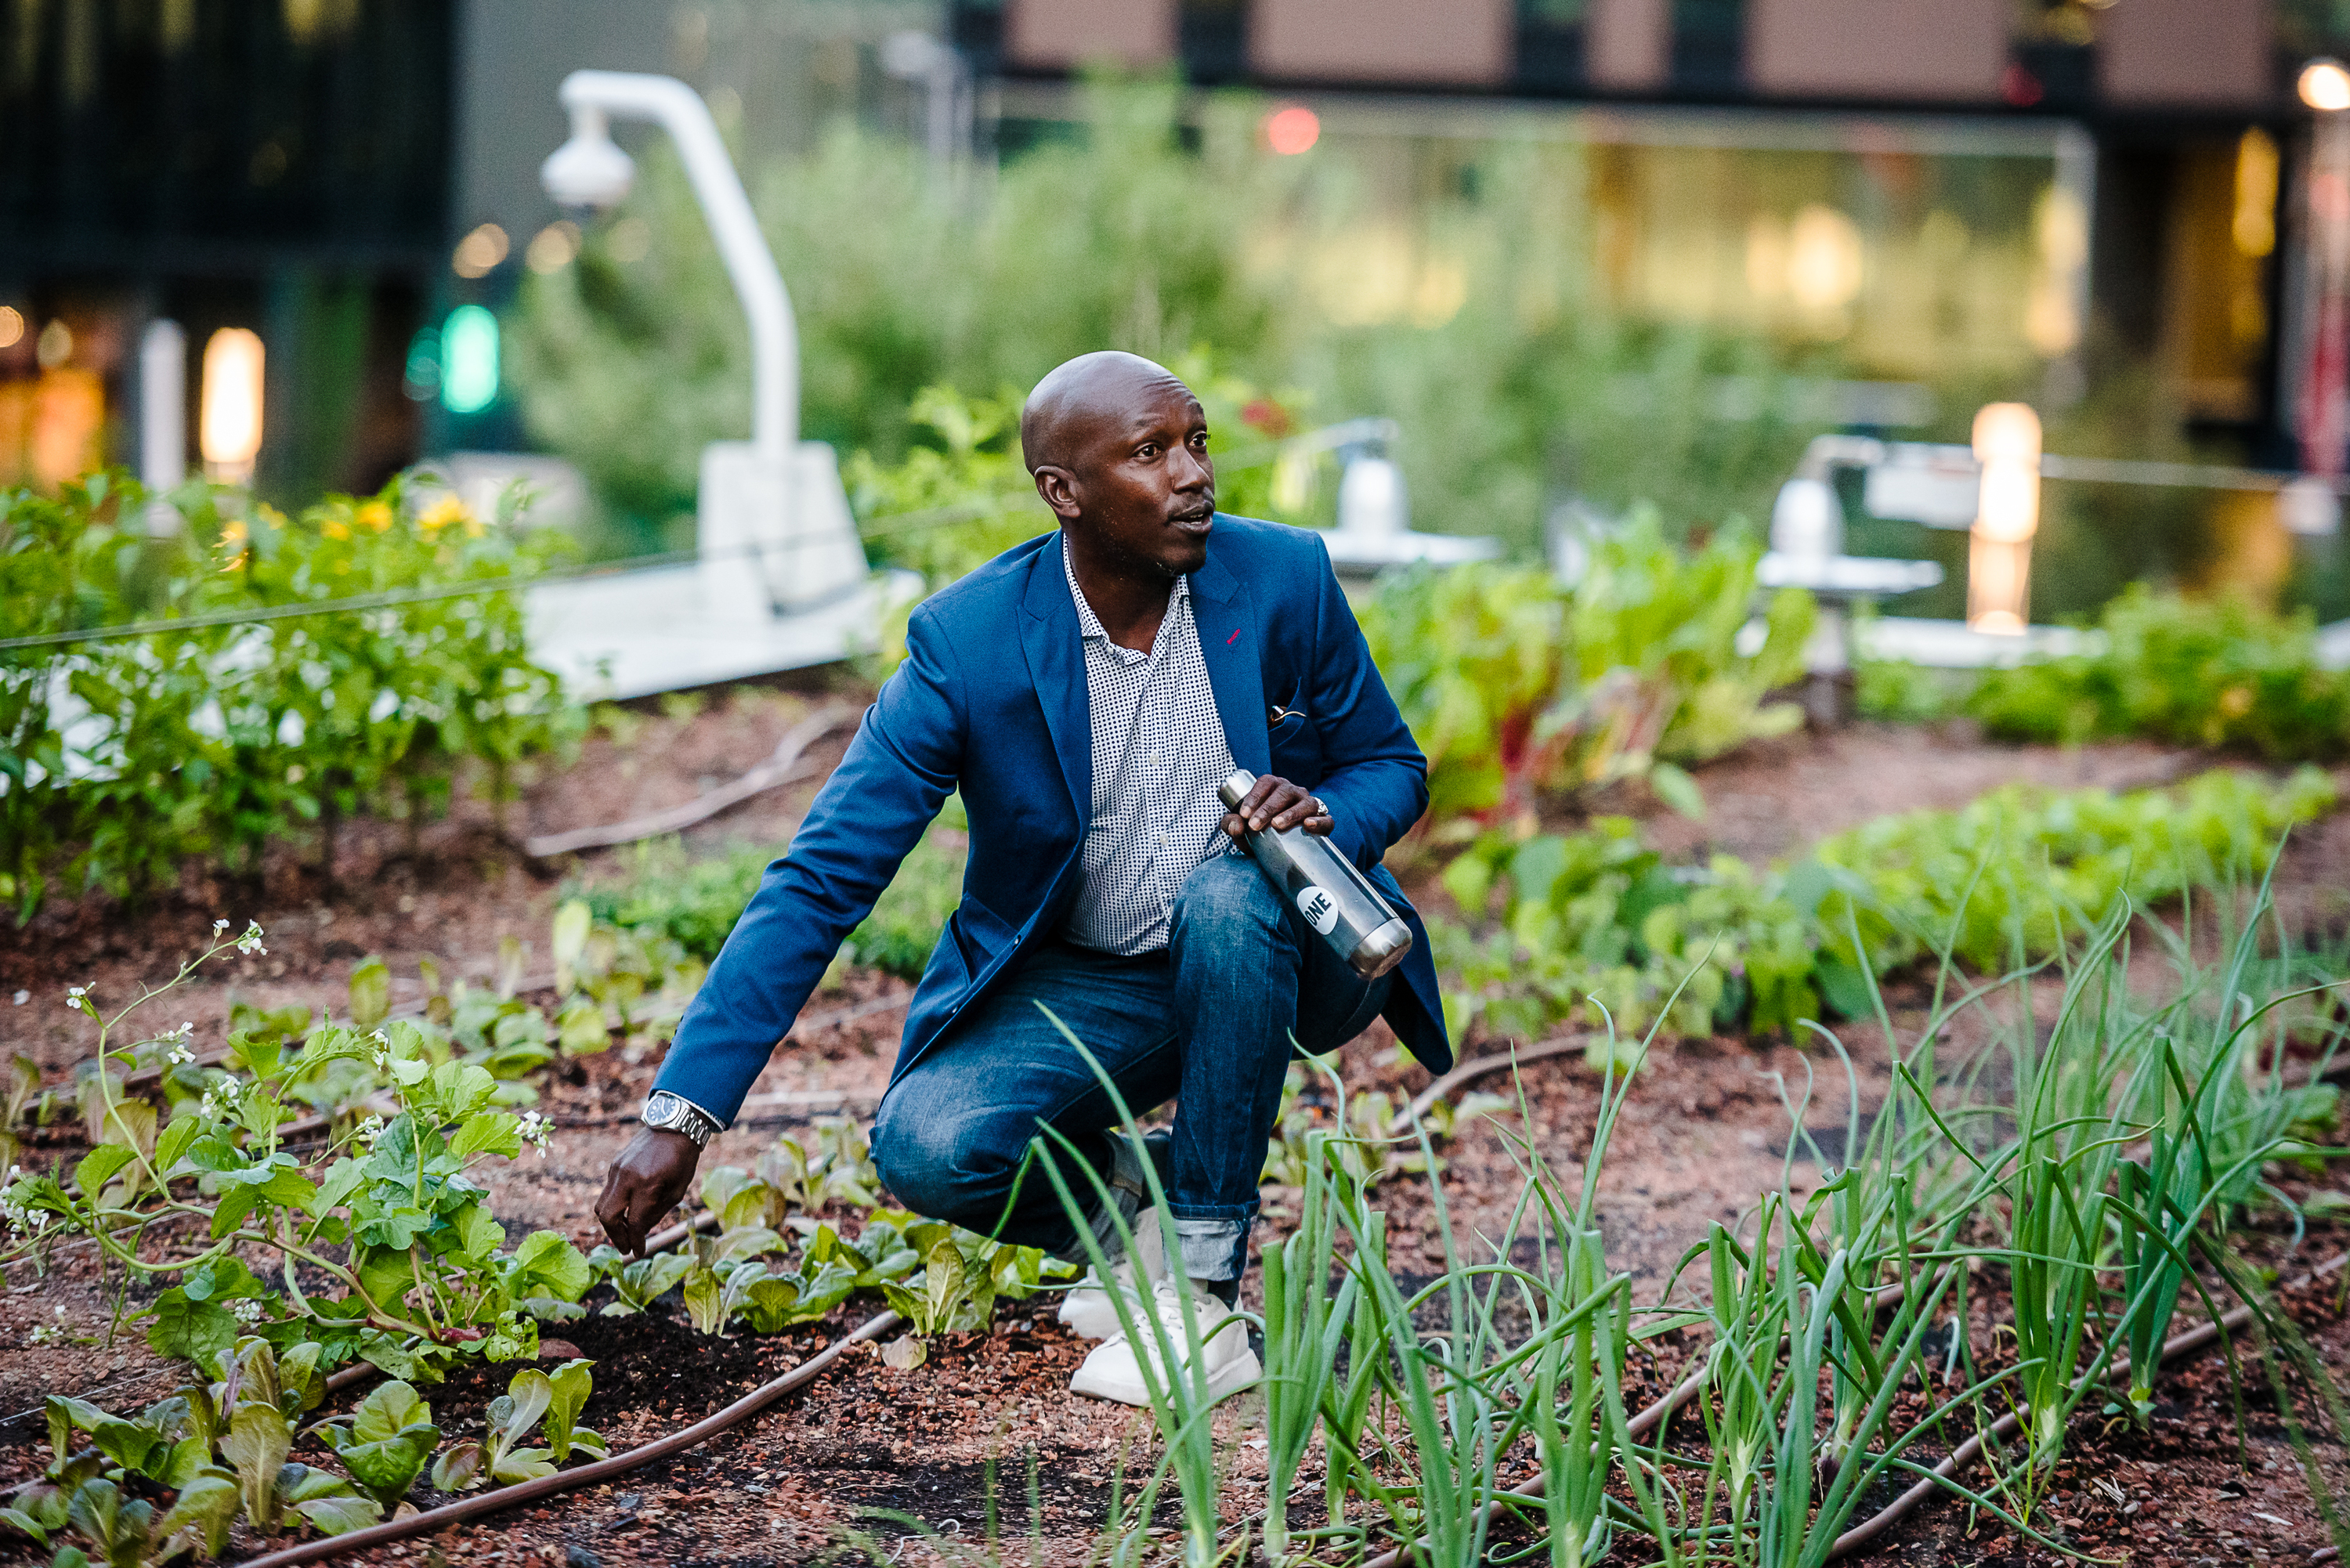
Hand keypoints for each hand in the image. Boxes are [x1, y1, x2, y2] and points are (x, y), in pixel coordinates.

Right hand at [595, 1127, 701, 1256]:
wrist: (674, 1125)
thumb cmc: (682, 1159)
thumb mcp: (677, 1189)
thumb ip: (657, 1212)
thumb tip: (640, 1232)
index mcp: (647, 1184)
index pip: (635, 1222)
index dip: (635, 1241)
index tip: (637, 1253)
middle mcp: (626, 1177)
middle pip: (607, 1216)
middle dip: (615, 1236)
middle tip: (625, 1247)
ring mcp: (616, 1169)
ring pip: (602, 1204)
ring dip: (612, 1223)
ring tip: (626, 1232)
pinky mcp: (614, 1165)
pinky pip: (608, 1191)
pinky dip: (615, 1206)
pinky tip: (627, 1212)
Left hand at [1222, 773, 1332, 841]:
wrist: (1279, 852)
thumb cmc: (1259, 833)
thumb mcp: (1241, 829)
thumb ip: (1230, 824)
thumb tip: (1237, 825)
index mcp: (1274, 787)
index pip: (1266, 783)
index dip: (1255, 796)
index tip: (1244, 815)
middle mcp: (1293, 792)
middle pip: (1284, 792)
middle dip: (1267, 808)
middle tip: (1254, 826)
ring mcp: (1310, 805)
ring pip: (1306, 803)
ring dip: (1291, 813)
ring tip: (1277, 825)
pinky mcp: (1323, 822)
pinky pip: (1326, 819)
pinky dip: (1318, 822)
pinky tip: (1307, 825)